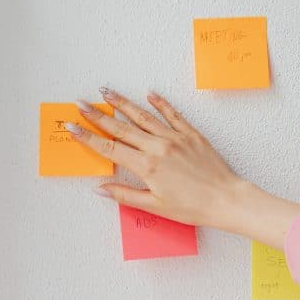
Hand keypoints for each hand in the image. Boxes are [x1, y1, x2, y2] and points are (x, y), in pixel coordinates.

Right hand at [65, 88, 299, 247]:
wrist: (226, 199)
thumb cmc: (192, 207)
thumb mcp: (155, 206)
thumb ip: (125, 195)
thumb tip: (100, 188)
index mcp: (146, 166)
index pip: (109, 147)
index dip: (88, 137)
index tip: (72, 127)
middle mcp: (157, 147)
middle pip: (121, 127)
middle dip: (98, 114)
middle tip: (80, 103)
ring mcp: (174, 137)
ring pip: (143, 116)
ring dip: (122, 103)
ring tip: (106, 91)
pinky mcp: (191, 134)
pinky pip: (172, 114)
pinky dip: (160, 103)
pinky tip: (149, 94)